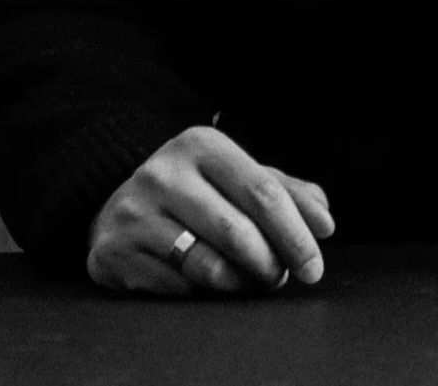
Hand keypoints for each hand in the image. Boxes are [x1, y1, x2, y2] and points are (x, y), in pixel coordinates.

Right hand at [85, 126, 333, 296]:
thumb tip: (324, 223)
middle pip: (238, 232)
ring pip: (208, 265)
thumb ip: (286, 193)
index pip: (262, 192)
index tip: (314, 266)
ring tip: (249, 281)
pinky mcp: (114, 252)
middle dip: (270, 265)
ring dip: (241, 284)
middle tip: (280, 278)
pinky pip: (177, 287)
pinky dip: (202, 293)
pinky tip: (206, 283)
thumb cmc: (195, 192)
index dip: (296, 234)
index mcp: (201, 145)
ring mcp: (134, 212)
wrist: (119, 205)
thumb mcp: (237, 177)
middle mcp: (163, 173)